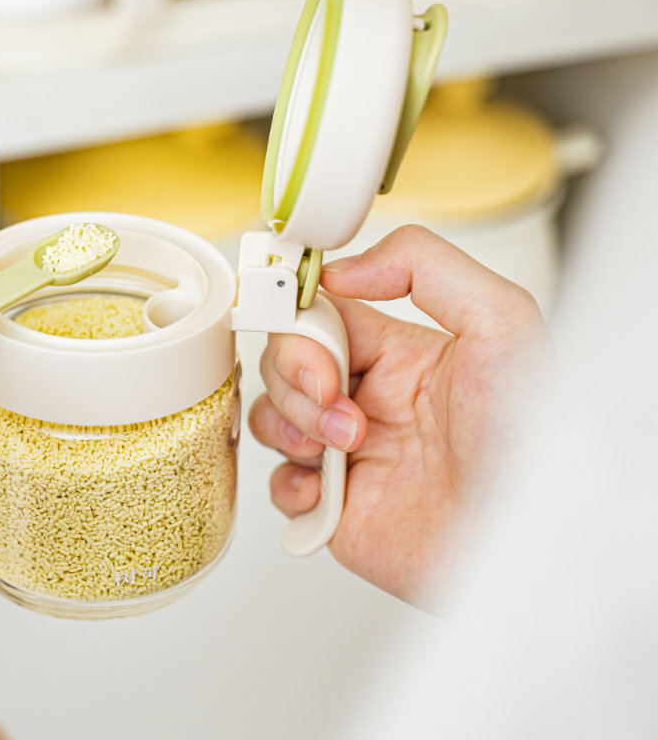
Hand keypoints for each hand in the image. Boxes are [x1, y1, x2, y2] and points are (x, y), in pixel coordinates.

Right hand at [249, 226, 549, 605]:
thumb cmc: (530, 443)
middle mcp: (370, 399)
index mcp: (400, 352)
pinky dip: (291, 484)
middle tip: (339, 403)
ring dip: (292, 427)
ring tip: (346, 450)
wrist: (523, 538)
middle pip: (285, 362)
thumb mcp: (501, 322)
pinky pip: (278, 484)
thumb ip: (423, 266)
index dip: (301, 321)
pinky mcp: (336, 506)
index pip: (321, 314)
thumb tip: (341, 269)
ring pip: (272, 417)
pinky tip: (330, 489)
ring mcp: (349, 454)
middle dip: (299, 380)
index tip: (301, 330)